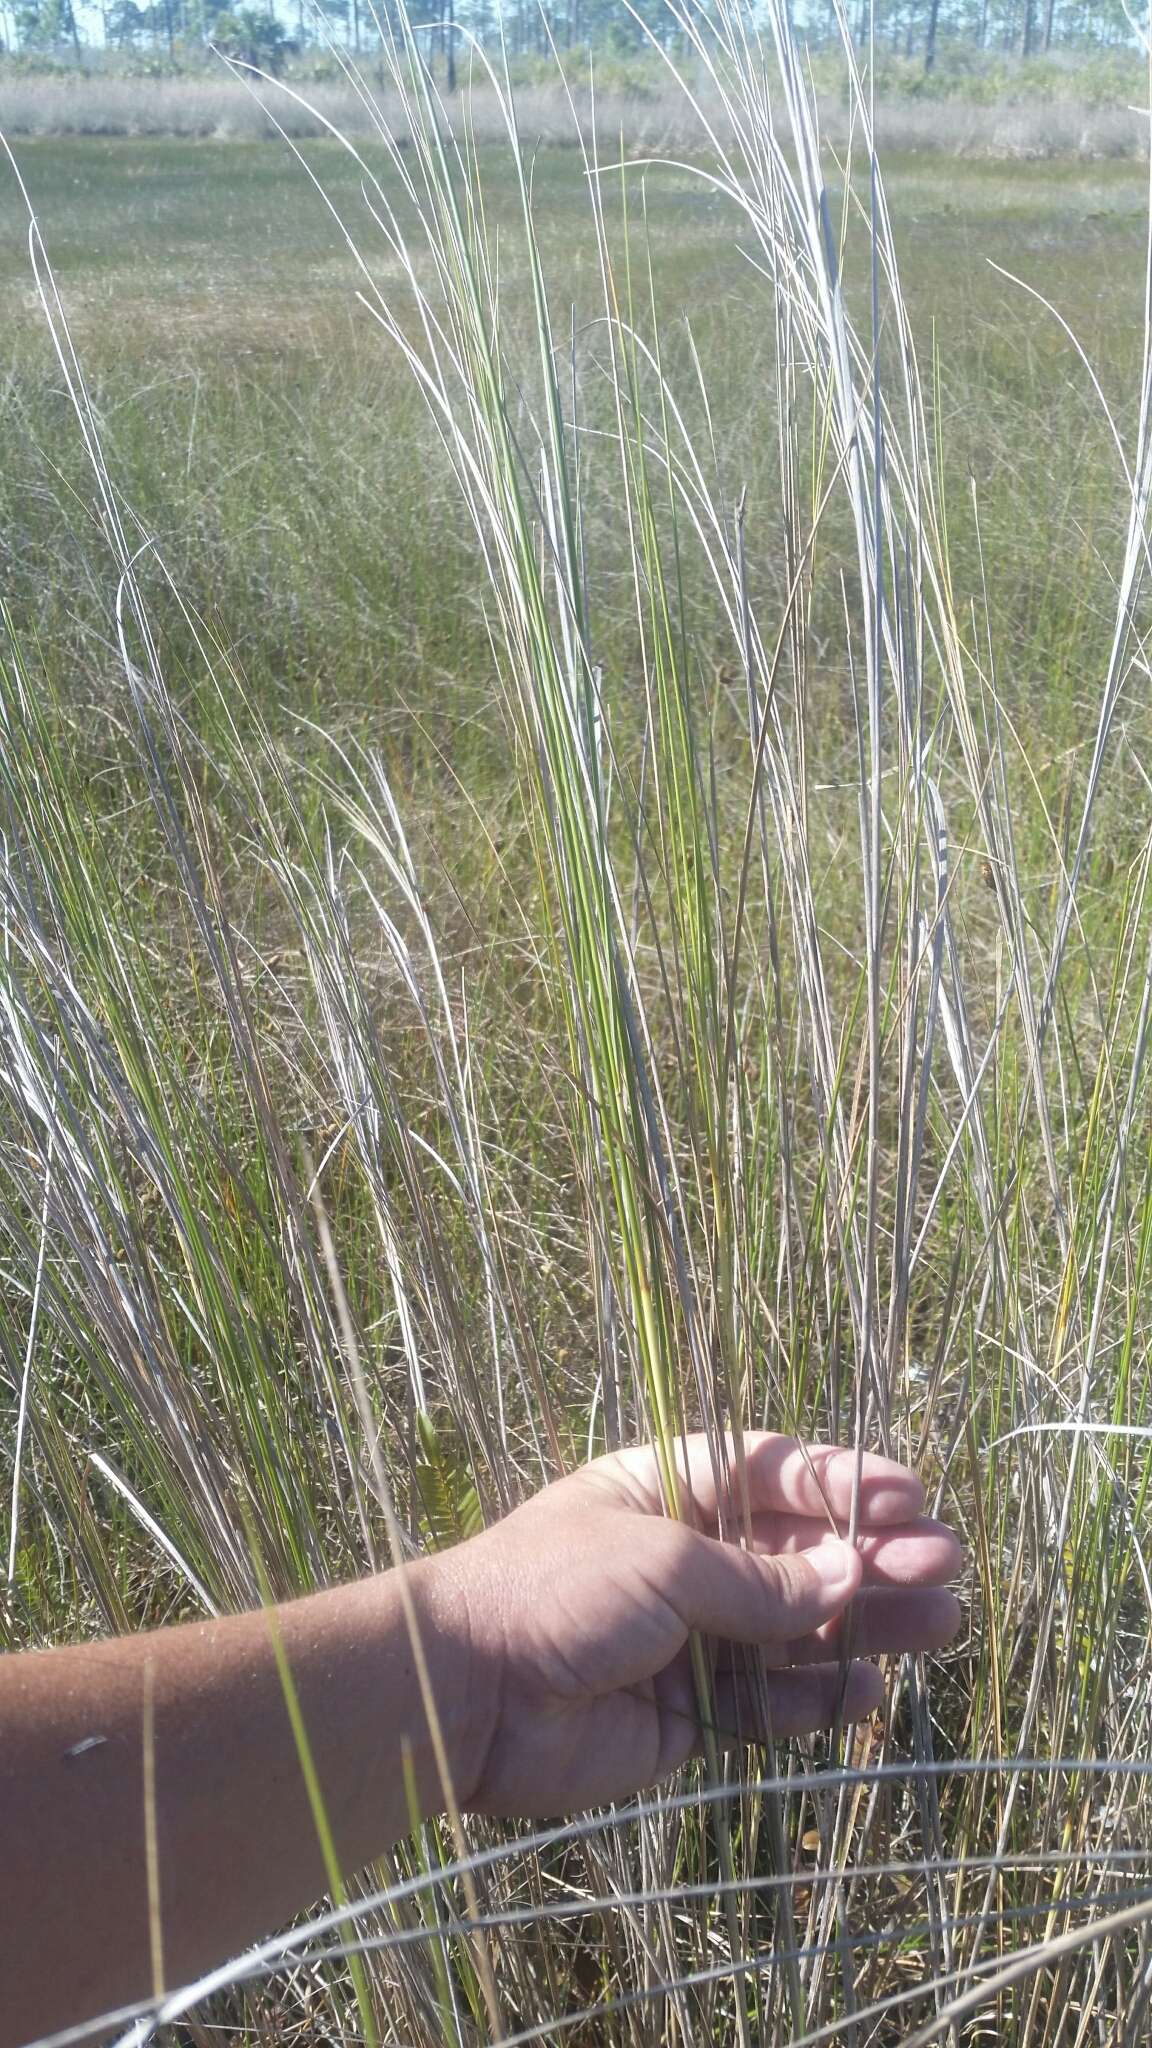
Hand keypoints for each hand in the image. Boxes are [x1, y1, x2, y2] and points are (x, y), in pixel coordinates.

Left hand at [438, 1433, 962, 1815]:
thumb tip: (844, 1576)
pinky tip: (871, 1691)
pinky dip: (820, 1699)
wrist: (466, 1695)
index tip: (912, 1496)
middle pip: (799, 1551)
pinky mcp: (691, 1711)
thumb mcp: (663, 1562)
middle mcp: (686, 1556)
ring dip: (865, 1623)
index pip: (774, 1473)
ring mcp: (691, 1636)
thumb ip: (759, 1579)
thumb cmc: (552, 1591)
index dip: (844, 1483)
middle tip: (946, 1565)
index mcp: (668, 1487)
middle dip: (873, 1556)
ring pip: (798, 1627)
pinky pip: (772, 1701)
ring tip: (940, 1624)